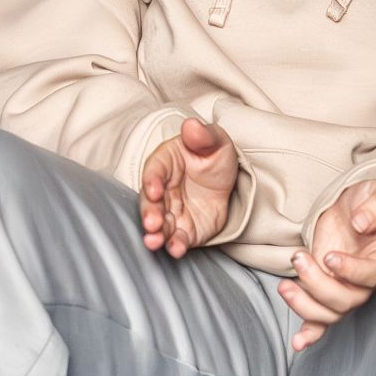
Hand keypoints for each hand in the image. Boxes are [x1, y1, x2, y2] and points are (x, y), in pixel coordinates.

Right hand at [140, 116, 240, 257]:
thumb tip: (192, 125)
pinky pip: (178, 239)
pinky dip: (175, 245)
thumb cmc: (213, 156)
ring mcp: (171, 212)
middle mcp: (163, 190)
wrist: (226, 182)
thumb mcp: (215, 142)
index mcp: (165, 164)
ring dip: (156, 234)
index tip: (154, 190)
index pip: (154, 172)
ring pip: (160, 224)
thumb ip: (204, 136)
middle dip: (149, 213)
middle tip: (151, 223)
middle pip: (150, 202)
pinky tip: (176, 250)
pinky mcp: (184, 230)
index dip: (152, 181)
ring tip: (154, 241)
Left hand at [280, 179, 375, 351]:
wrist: (357, 205)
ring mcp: (346, 288)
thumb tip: (361, 223)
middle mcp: (366, 280)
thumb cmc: (372, 200)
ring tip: (285, 286)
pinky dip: (310, 333)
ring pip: (332, 314)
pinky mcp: (327, 289)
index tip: (329, 257)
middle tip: (298, 258)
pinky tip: (298, 343)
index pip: (371, 275)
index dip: (350, 271)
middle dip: (318, 284)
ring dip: (306, 305)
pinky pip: (323, 321)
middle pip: (347, 300)